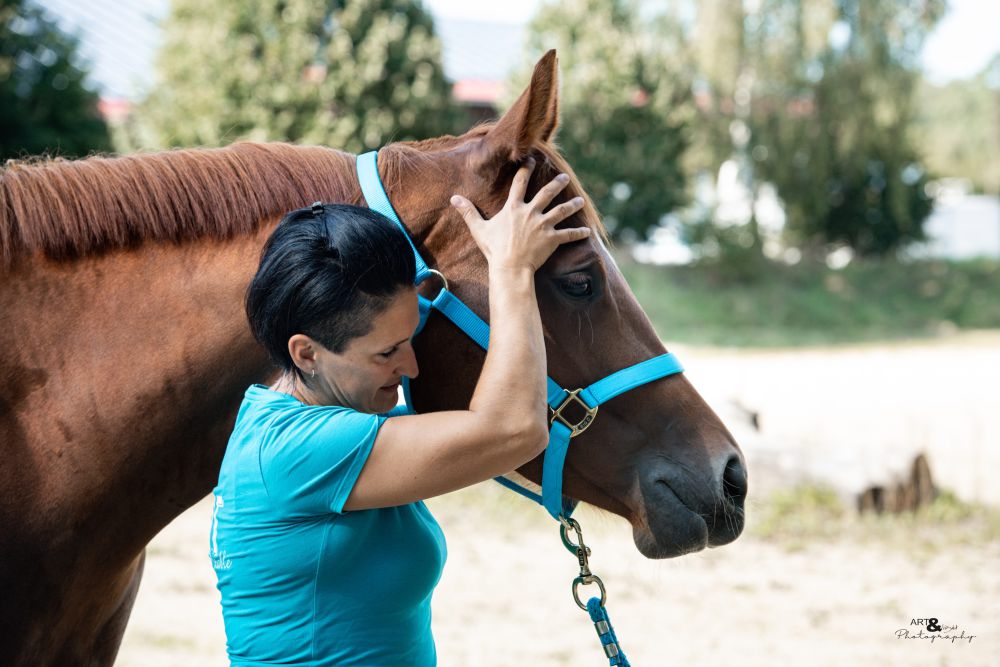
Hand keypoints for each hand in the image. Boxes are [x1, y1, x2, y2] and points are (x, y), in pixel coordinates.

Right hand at [450, 158, 590, 272]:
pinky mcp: (552, 239)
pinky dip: (578, 233)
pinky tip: (587, 231)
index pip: (520, 183)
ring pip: (561, 211)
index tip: (532, 160)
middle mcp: (530, 212)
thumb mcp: (479, 229)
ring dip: (572, 205)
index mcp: (514, 208)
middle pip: (547, 193)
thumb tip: (453, 198)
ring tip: (581, 200)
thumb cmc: (494, 249)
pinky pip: (568, 235)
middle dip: (557, 184)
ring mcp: (543, 225)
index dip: (526, 169)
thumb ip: (468, 212)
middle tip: (564, 177)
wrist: (509, 267)